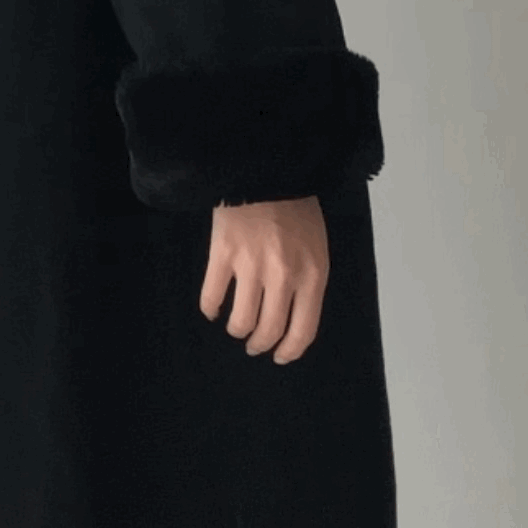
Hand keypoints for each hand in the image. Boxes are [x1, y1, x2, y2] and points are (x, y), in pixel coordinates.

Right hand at [198, 196, 329, 364]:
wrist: (267, 170)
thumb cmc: (296, 207)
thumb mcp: (316, 246)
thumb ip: (308, 280)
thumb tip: (292, 314)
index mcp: (312, 275)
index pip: (303, 330)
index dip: (289, 350)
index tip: (280, 357)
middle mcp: (283, 277)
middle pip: (269, 330)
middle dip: (260, 344)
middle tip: (254, 345)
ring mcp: (251, 267)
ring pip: (240, 320)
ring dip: (237, 329)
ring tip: (235, 327)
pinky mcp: (222, 256)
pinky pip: (212, 296)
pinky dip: (211, 308)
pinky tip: (212, 309)